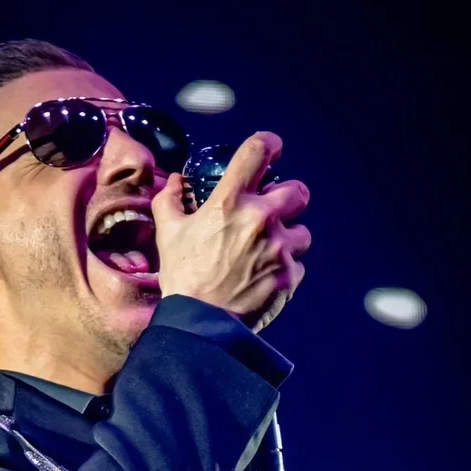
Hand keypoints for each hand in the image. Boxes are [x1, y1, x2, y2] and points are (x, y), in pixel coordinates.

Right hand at [152, 131, 310, 332]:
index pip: (259, 151)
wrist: (200, 326)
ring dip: (289, 239)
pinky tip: (265, 279)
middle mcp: (260, 219)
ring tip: (268, 254)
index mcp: (230, 202)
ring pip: (302, 232)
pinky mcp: (289, 276)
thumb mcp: (168, 235)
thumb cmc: (183, 279)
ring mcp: (279, 248)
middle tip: (274, 212)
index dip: (270, 144)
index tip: (272, 150)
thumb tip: (176, 181)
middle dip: (289, 200)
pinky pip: (298, 265)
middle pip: (298, 191)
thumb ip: (171, 201)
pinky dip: (285, 271)